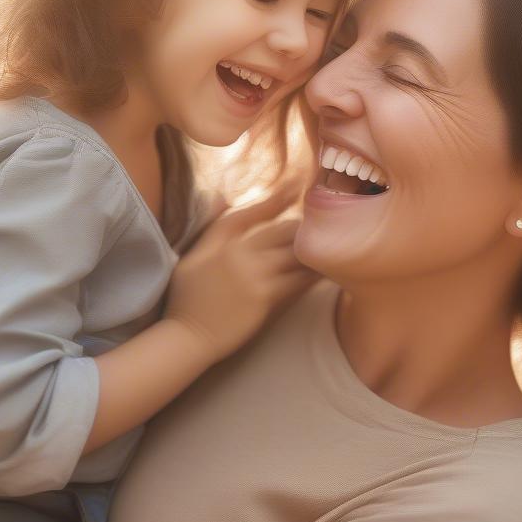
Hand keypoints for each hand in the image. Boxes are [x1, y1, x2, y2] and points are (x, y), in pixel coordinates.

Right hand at [165, 182, 317, 361]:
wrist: (187, 337)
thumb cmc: (187, 299)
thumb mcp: (192, 256)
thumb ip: (212, 227)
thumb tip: (222, 195)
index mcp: (219, 239)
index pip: (254, 209)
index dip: (279, 195)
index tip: (299, 184)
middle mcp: (238, 251)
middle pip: (283, 229)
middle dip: (305, 227)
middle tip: (324, 225)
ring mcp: (253, 274)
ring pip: (295, 252)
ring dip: (314, 250)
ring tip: (335, 246)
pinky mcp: (265, 297)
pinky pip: (298, 280)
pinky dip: (314, 275)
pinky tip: (328, 272)